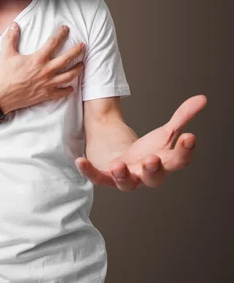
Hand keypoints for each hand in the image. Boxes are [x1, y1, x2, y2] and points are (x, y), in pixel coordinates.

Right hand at [0, 22, 84, 113]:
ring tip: (83, 65)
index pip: (53, 43)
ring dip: (78, 69)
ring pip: (69, 76)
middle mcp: (46, 71)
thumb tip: (14, 24)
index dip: (61, 34)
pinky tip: (72, 87)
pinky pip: (61, 93)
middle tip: (83, 46)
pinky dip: (68, 90)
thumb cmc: (4, 75)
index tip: (66, 28)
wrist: (2, 96)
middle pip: (67, 59)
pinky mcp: (46, 94)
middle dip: (77, 51)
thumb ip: (11, 37)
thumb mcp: (6, 53)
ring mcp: (48, 83)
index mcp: (38, 59)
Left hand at [75, 94, 207, 189]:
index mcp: (164, 163)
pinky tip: (80, 161)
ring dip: (123, 175)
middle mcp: (145, 174)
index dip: (185, 150)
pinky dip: (89, 171)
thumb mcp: (164, 132)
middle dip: (153, 169)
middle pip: (154, 178)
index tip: (189, 136)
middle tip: (151, 159)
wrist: (117, 151)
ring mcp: (125, 177)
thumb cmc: (145, 148)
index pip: (179, 161)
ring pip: (126, 183)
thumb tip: (203, 99)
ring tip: (118, 164)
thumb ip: (182, 117)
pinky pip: (97, 177)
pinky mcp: (105, 176)